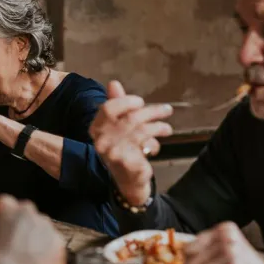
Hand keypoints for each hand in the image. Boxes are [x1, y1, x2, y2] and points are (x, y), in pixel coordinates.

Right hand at [0, 195, 65, 263]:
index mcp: (4, 204)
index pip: (6, 208)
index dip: (1, 225)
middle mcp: (27, 210)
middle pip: (25, 217)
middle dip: (20, 230)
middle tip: (11, 250)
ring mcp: (45, 227)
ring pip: (41, 231)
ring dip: (34, 242)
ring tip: (21, 262)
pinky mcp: (58, 245)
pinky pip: (53, 248)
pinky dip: (46, 257)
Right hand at [88, 80, 173, 204]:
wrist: (126, 180)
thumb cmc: (122, 148)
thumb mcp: (118, 126)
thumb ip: (117, 104)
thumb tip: (113, 83)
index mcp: (96, 128)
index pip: (109, 108)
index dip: (126, 102)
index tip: (140, 102)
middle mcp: (101, 140)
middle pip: (131, 118)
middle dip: (153, 112)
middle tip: (167, 110)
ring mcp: (113, 153)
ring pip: (142, 131)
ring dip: (159, 128)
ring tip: (167, 129)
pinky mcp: (128, 163)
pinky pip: (147, 146)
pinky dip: (154, 145)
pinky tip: (155, 147)